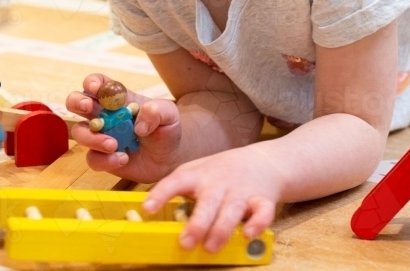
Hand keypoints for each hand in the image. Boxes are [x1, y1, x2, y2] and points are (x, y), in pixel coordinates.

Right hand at [66, 73, 181, 183]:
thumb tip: (138, 124)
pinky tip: (123, 158)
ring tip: (113, 144)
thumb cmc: (166, 129)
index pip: (98, 84)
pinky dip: (104, 160)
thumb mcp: (169, 114)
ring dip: (92, 138)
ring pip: (79, 132)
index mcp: (118, 99)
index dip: (92, 82)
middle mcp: (104, 115)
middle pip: (77, 102)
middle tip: (89, 108)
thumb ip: (157, 111)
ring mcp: (100, 136)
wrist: (170, 158)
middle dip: (77, 102)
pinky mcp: (102, 157)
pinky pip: (92, 158)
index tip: (95, 88)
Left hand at [142, 145, 281, 252]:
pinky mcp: (262, 200)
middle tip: (185, 242)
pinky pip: (262, 212)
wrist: (263, 161)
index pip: (176, 181)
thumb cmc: (221, 171)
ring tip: (210, 247)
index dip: (161, 194)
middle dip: (197, 223)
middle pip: (207, 202)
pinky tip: (249, 234)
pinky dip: (258, 224)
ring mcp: (241, 191)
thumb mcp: (197, 171)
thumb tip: (147, 212)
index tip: (147, 208)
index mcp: (198, 175)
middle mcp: (219, 183)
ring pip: (232, 210)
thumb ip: (177, 188)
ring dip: (221, 230)